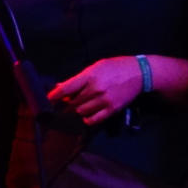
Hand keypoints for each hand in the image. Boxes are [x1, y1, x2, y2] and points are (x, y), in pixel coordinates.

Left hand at [39, 56, 156, 124]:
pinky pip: (94, 119)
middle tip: (70, 100)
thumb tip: (60, 87)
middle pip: (72, 102)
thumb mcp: (96, 67)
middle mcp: (95, 89)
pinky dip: (88, 118)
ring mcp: (104, 100)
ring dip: (78, 109)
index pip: (66, 89)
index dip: (53, 96)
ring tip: (83, 103)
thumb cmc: (116, 67)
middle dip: (68, 102)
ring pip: (81, 111)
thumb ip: (78, 78)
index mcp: (90, 76)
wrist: (139, 73)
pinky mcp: (112, 109)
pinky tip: (88, 114)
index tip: (47, 100)